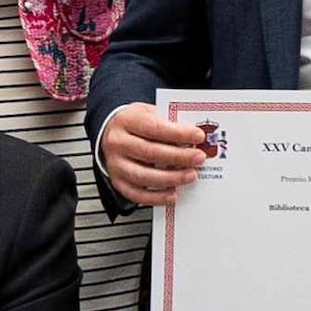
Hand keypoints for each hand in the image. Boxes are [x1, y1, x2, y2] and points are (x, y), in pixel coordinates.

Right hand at [98, 99, 213, 208]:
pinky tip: (173, 194)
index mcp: (127, 121)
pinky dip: (156, 197)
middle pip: (150, 152)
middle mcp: (118, 143)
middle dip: (179, 156)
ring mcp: (116, 164)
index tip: (198, 136)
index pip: (154, 127)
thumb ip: (169, 124)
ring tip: (190, 175)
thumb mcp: (150, 113)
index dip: (178, 133)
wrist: (111, 132)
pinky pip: (137, 194)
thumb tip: (194, 139)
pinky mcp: (118, 182)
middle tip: (198, 157)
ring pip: (144, 176)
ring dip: (171, 178)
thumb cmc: (135, 123)